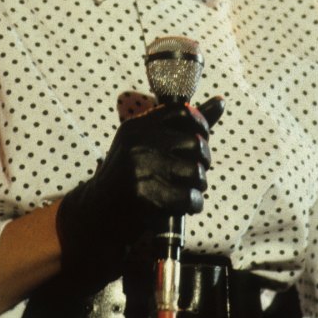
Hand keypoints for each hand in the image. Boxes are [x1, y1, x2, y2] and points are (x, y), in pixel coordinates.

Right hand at [56, 96, 225, 282]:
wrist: (97, 216)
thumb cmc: (129, 179)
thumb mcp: (147, 145)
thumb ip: (184, 126)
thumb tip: (221, 101)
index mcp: (137, 126)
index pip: (182, 112)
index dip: (201, 125)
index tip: (200, 141)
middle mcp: (137, 141)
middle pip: (195, 143)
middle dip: (203, 162)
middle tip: (194, 176)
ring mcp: (139, 167)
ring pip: (196, 172)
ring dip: (199, 187)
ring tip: (187, 192)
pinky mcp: (144, 194)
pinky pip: (189, 197)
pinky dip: (194, 205)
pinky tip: (185, 207)